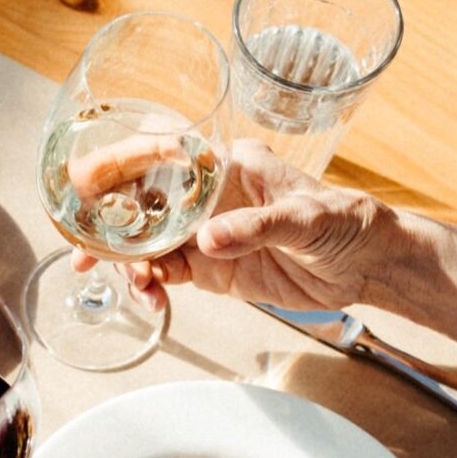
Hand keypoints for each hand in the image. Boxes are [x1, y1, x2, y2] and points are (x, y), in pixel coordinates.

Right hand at [74, 140, 394, 312]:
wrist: (371, 266)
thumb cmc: (348, 223)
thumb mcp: (307, 218)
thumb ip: (256, 227)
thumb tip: (208, 239)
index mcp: (228, 165)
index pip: (164, 156)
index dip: (121, 170)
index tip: (91, 189)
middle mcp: (209, 196)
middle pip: (143, 204)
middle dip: (110, 225)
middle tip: (85, 251)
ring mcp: (207, 234)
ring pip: (148, 243)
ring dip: (126, 262)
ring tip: (120, 282)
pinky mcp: (212, 268)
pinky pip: (167, 275)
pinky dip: (151, 287)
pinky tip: (152, 300)